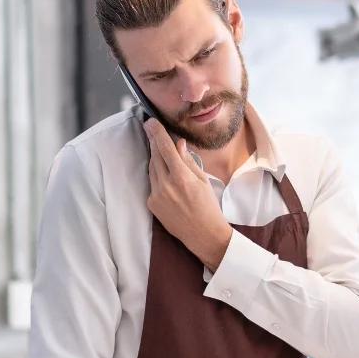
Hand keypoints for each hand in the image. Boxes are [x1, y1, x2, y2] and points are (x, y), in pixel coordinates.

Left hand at [143, 119, 232, 269]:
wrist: (203, 235)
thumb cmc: (208, 206)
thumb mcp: (203, 181)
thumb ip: (188, 161)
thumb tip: (178, 144)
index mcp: (182, 177)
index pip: (165, 148)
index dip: (157, 132)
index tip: (150, 122)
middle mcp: (166, 185)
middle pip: (155, 156)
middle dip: (154, 143)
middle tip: (153, 131)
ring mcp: (157, 195)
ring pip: (152, 169)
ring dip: (156, 159)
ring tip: (164, 155)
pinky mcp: (152, 204)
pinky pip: (152, 183)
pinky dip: (157, 177)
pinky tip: (167, 180)